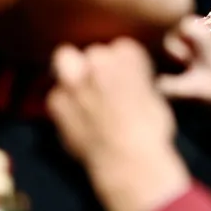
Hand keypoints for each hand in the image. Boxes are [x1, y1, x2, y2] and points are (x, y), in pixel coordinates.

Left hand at [46, 39, 189, 210]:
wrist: (130, 162)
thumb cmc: (151, 132)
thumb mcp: (155, 98)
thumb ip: (138, 80)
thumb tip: (130, 82)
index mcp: (128, 56)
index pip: (122, 48)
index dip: (124, 65)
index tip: (127, 79)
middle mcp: (99, 62)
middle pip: (93, 51)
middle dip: (96, 64)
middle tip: (102, 83)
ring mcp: (75, 81)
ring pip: (65, 60)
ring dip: (72, 73)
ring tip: (82, 92)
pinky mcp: (57, 102)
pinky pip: (55, 94)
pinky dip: (63, 104)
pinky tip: (75, 117)